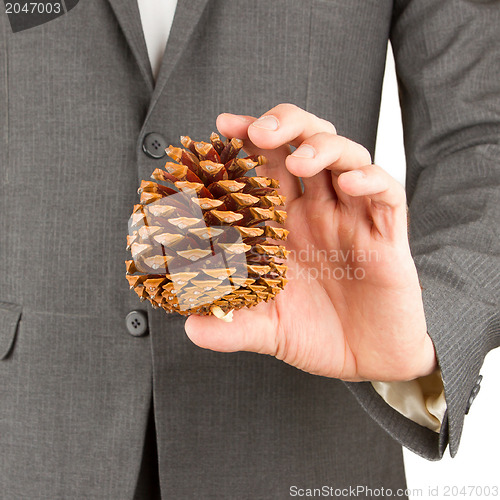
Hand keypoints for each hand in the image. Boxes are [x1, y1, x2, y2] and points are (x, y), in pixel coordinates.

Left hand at [184, 104, 436, 381]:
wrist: (367, 361)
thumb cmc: (318, 335)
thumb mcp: (268, 330)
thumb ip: (232, 327)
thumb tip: (190, 328)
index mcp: (287, 225)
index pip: (269, 165)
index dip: (249, 140)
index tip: (223, 126)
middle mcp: (320, 213)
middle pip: (308, 143)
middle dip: (287, 124)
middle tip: (260, 132)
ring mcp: (354, 220)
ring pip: (347, 157)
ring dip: (324, 147)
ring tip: (300, 160)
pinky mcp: (387, 235)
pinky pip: (386, 194)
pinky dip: (370, 180)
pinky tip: (349, 183)